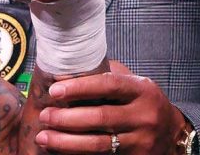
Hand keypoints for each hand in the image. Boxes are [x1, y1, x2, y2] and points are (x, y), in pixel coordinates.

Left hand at [35, 61, 188, 153]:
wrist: (172, 131)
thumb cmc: (141, 102)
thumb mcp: (132, 84)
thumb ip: (105, 75)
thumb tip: (65, 69)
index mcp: (142, 90)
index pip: (108, 85)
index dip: (79, 87)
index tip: (54, 91)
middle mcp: (145, 115)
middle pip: (100, 117)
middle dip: (66, 118)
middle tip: (44, 116)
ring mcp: (142, 140)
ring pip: (99, 143)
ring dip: (66, 141)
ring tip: (43, 137)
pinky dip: (78, 153)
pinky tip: (61, 150)